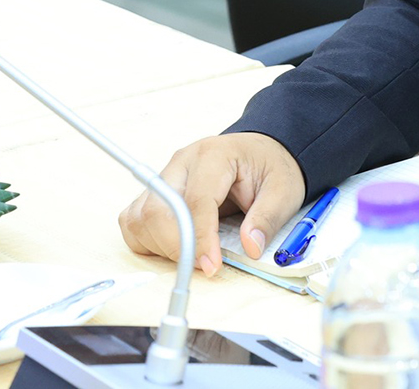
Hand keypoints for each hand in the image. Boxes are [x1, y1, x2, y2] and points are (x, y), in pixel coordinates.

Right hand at [118, 133, 305, 275]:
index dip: (201, 238)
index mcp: (214, 155)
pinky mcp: (156, 192)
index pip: (196, 201)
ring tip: (195, 253)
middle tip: (204, 265)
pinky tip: (176, 246)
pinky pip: (135, 222)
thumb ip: (267, 218)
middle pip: (157, 210)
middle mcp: (182, 162)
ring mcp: (166, 176)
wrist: (261, 152)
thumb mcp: (284, 190)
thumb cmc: (270, 167)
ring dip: (161, 246)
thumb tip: (250, 248)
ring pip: (140, 218)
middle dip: (176, 246)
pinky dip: (149, 242)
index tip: (211, 266)